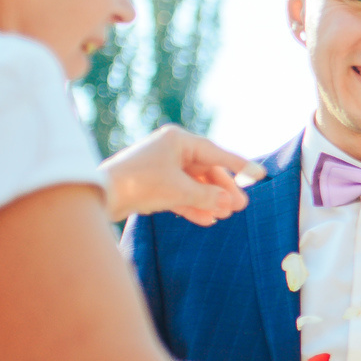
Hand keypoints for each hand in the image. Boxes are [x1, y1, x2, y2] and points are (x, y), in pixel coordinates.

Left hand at [101, 125, 263, 225]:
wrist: (100, 195)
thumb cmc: (140, 184)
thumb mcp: (179, 191)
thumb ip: (207, 196)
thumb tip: (229, 203)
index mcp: (177, 140)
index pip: (216, 153)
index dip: (240, 165)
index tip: (260, 174)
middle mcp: (170, 150)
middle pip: (206, 169)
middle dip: (222, 189)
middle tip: (241, 206)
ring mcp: (161, 167)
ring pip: (193, 183)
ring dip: (208, 200)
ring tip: (225, 216)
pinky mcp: (152, 184)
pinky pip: (179, 194)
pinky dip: (192, 205)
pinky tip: (207, 220)